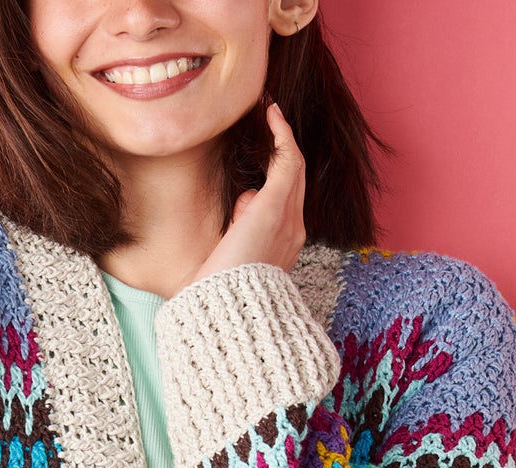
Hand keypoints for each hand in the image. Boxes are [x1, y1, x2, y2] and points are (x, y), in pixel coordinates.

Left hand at [189, 102, 306, 287]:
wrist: (226, 307)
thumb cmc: (220, 293)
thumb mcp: (230, 264)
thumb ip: (238, 235)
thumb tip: (242, 202)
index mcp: (284, 248)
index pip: (287, 204)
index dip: (278, 179)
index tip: (263, 161)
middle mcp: (294, 232)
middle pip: (295, 182)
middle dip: (284, 151)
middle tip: (271, 123)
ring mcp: (289, 219)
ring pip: (293, 170)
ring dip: (281, 139)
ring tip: (267, 114)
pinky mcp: (276, 206)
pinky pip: (287, 158)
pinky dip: (281, 133)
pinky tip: (271, 112)